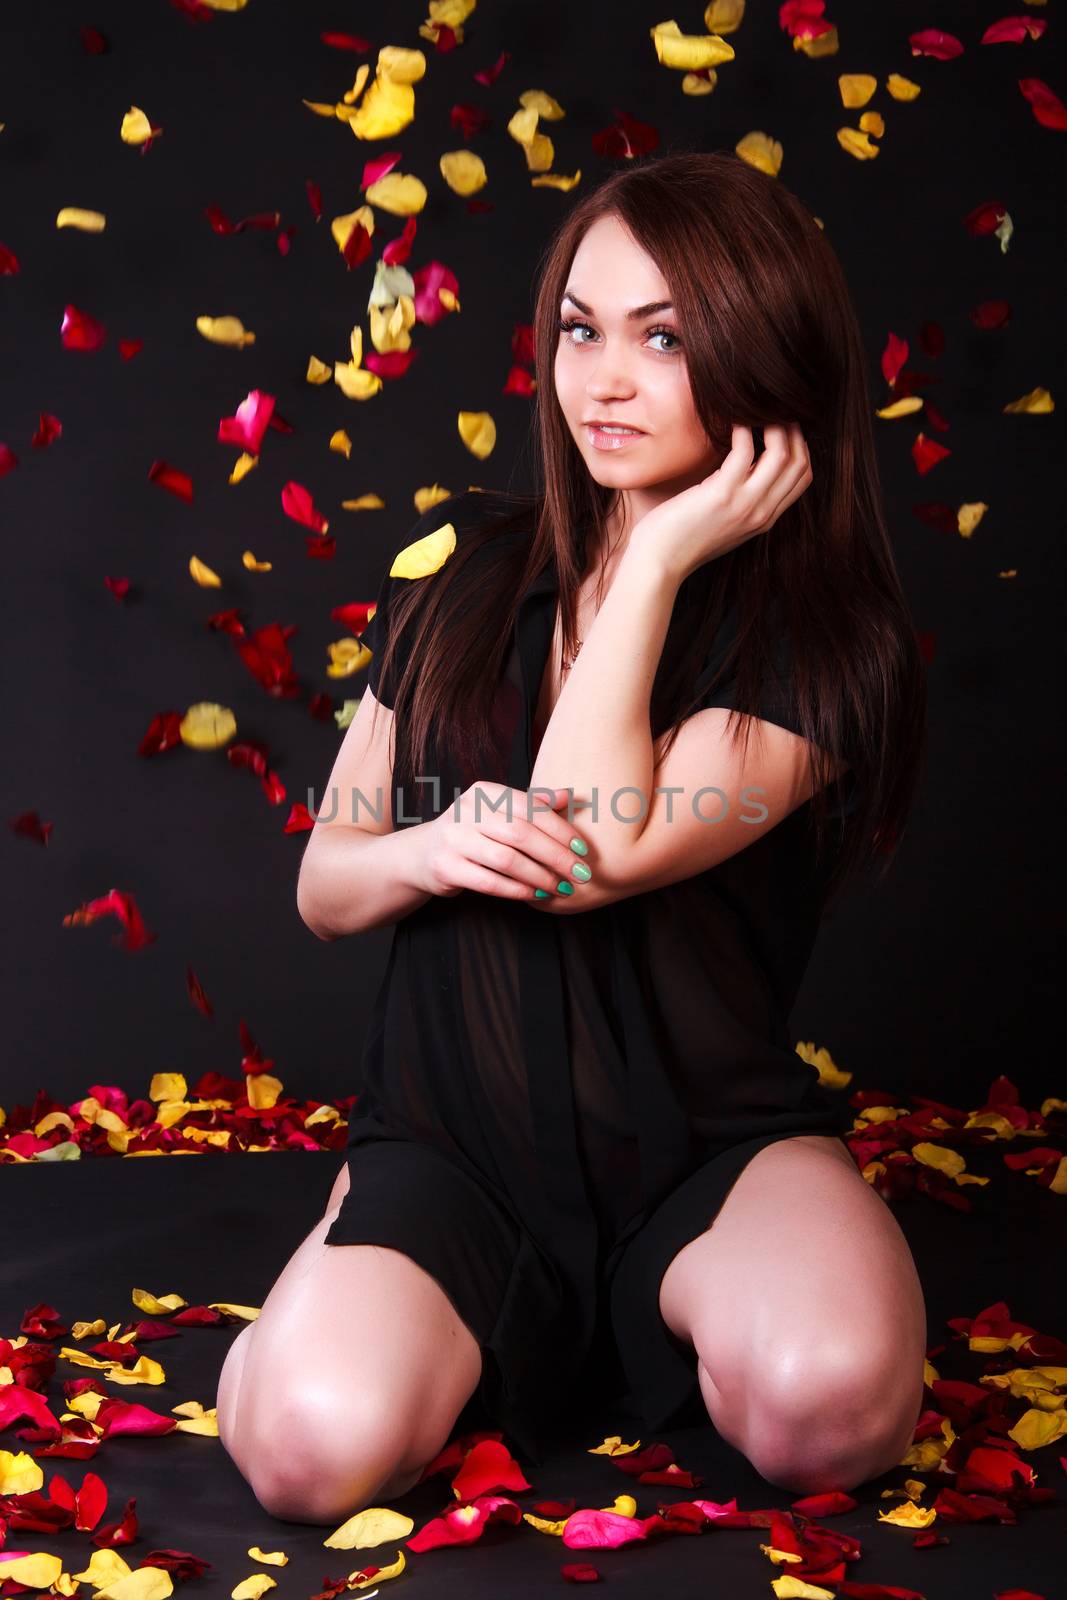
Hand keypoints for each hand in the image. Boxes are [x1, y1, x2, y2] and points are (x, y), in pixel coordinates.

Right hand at [408, 781, 593, 903]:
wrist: (422, 854)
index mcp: (484, 791)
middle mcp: (466, 810)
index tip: (583, 849)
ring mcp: (453, 838)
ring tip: (562, 887)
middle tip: (581, 873)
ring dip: (540, 876)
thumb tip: (571, 795)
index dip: (560, 829)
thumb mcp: (500, 811)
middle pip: (520, 833)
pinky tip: (537, 894)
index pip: (529, 808)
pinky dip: (517, 890)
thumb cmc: (473, 831)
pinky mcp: (445, 867)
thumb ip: (534, 804)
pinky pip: (489, 882)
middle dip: (556, 856)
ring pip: (506, 859)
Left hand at [631, 422, 812, 585]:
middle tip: (772, 410)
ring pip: (781, 454)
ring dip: (773, 424)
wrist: (658, 562)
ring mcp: (745, 505)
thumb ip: (740, 498)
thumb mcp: (722, 520)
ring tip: (755, 409)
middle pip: (799, 463)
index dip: (799, 446)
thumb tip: (743, 464)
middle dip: (792, 430)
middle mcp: (761, 513)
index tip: (782, 426)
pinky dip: (741, 428)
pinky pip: (744, 451)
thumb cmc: (680, 539)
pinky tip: (730, 419)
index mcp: (764, 519)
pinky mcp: (721, 494)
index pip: (802, 478)